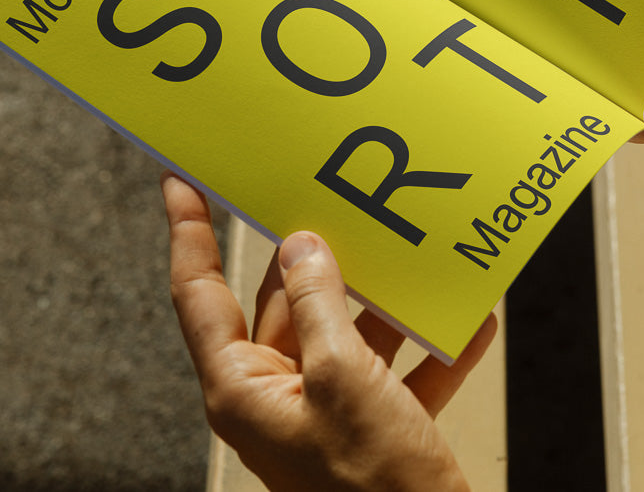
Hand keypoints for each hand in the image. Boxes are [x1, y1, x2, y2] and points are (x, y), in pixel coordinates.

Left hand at [161, 172, 496, 491]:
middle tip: (320, 199)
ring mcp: (321, 415)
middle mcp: (273, 399)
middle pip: (280, 305)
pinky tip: (462, 322)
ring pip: (342, 334)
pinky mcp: (369, 431)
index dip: (189, 233)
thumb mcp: (344, 376)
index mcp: (242, 389)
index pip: (199, 294)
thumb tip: (302, 247)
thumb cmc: (374, 487)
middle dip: (310, 258)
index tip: (181, 182)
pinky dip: (427, 348)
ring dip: (379, 301)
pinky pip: (393, 373)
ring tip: (405, 255)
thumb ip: (320, 303)